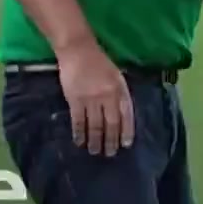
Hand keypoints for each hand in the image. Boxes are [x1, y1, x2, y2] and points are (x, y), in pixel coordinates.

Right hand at [57, 39, 134, 156]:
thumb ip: (119, 93)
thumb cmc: (98, 61)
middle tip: (110, 153)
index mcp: (120, 88)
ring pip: (95, 126)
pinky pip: (79, 121)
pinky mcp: (75, 100)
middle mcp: (108, 95)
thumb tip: (121, 114)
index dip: (127, 130)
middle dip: (111, 140)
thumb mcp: (116, 75)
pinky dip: (79, 133)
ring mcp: (91, 98)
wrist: (78, 50)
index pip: (127, 114)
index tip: (126, 144)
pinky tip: (80, 141)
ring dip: (96, 141)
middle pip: (111, 123)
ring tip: (95, 151)